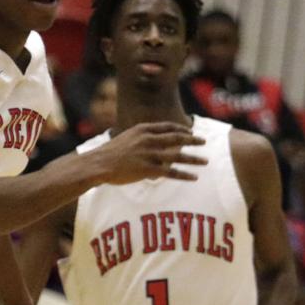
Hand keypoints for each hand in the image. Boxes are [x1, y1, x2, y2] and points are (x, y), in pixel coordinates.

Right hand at [88, 122, 206, 184]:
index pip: (167, 126)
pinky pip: (171, 173)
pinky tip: (194, 177)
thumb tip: (151, 141)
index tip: (191, 131)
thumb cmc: (109, 153)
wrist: (98, 164)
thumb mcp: (126, 138)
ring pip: (177, 156)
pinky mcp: (148, 169)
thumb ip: (140, 138)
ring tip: (205, 161)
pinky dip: (184, 175)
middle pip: (177, 138)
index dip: (181, 129)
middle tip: (204, 141)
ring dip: (194, 158)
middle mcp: (148, 140)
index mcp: (143, 130)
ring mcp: (149, 154)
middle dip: (193, 140)